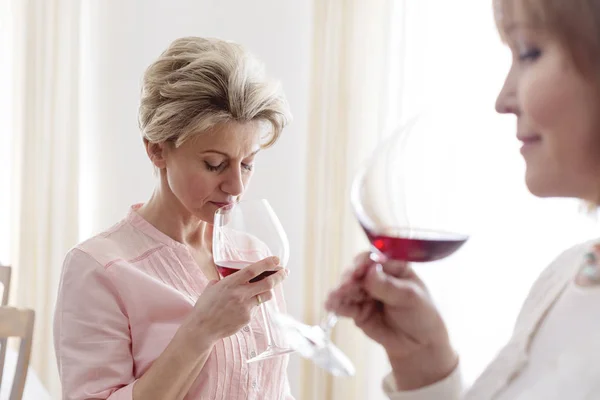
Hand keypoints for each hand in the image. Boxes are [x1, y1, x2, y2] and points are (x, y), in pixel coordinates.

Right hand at [188, 256, 287, 344]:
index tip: (276, 259)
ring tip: (265, 289)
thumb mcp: (213, 287)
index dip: (267, 264)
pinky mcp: (247, 318)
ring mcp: (245, 307)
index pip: (253, 270)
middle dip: (279, 276)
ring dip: (267, 291)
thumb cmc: (205, 306)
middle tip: (284, 272)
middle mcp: (240, 294)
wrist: (202, 328)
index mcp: (231, 283)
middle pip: (267, 283)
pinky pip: (256, 308)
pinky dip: (253, 305)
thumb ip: (226, 280)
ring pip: (265, 296)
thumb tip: (233, 275)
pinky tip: (243, 308)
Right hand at [325, 252, 456, 389]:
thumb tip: (371, 271)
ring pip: (349, 289)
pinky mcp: (358, 310)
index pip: (374, 258)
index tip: (358, 270)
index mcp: (392, 267)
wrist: (419, 344)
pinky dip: (337, 305)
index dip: (364, 262)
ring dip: (340, 292)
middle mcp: (376, 277)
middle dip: (349, 279)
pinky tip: (331, 305)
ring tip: (334, 298)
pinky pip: (346, 305)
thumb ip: (389, 286)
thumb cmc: (421, 315)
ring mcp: (366, 294)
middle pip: (357, 272)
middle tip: (345, 286)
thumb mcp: (410, 298)